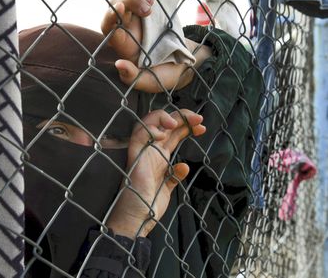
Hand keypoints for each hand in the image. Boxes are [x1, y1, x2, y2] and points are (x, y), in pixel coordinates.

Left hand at [102, 0, 211, 91]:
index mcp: (123, 46)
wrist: (184, 64)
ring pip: (128, 0)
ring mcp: (138, 18)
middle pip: (117, 8)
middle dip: (128, 2)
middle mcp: (127, 30)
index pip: (110, 29)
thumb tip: (118, 64)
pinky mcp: (148, 11)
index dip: (111, 17)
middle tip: (147, 8)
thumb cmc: (162, 76)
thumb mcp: (149, 81)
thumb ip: (133, 77)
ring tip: (150, 3)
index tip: (122, 7)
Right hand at [106, 109, 205, 237]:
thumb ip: (174, 176)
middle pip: (164, 124)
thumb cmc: (148, 206)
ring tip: (179, 122)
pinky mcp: (135, 158)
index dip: (187, 126)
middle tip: (199, 118)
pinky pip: (138, 136)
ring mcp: (142, 153)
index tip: (202, 127)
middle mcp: (150, 151)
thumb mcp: (167, 188)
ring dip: (164, 117)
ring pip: (148, 123)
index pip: (173, 134)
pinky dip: (149, 129)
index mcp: (159, 157)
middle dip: (182, 117)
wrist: (137, 220)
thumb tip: (184, 166)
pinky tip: (163, 134)